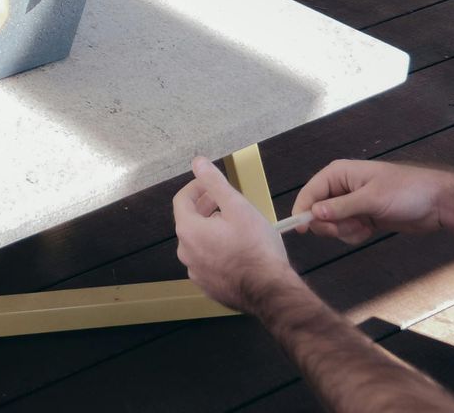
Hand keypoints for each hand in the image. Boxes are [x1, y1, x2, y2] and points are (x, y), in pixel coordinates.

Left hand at [173, 156, 297, 312]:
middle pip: (190, 221)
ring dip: (211, 230)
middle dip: (205, 207)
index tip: (211, 184)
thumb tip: (197, 162)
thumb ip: (215, 183)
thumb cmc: (256, 247)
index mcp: (188, 230)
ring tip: (233, 225)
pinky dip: (216, 251)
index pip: (182, 200)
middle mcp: (186, 252)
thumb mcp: (238, 207)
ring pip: (199, 243)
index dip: (196, 187)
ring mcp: (196, 273)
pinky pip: (208, 263)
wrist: (270, 291)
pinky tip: (236, 251)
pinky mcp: (209, 287)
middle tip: (224, 202)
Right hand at [290, 159, 453, 245]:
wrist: (437, 203)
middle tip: (347, 228)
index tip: (301, 229)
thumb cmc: (405, 192)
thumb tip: (313, 213)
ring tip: (365, 226)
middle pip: (318, 210)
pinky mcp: (363, 217)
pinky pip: (346, 230)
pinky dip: (355, 234)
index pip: (310, 192)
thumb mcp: (371, 200)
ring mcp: (352, 203)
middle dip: (330, 224)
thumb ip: (341, 207)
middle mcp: (341, 187)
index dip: (302, 210)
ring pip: (332, 223)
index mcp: (338, 174)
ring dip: (345, 230)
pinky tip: (370, 230)